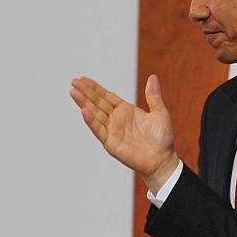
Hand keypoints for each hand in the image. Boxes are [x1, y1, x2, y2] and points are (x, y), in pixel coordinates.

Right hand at [69, 75, 178, 191]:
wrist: (162, 159)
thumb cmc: (162, 138)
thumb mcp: (159, 112)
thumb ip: (153, 96)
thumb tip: (153, 77)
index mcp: (126, 110)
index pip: (107, 97)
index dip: (95, 88)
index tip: (83, 79)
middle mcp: (116, 119)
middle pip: (98, 103)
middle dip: (86, 92)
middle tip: (74, 81)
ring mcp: (112, 131)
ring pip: (95, 114)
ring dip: (84, 103)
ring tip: (73, 92)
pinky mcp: (111, 143)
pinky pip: (99, 130)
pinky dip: (91, 121)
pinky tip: (84, 111)